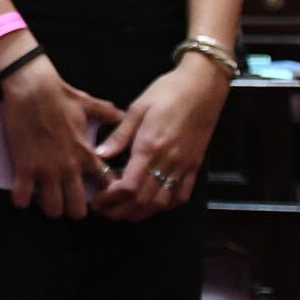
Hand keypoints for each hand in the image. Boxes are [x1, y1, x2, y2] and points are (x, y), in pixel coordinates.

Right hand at [0, 55, 120, 219]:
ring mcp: (46, 169)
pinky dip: (21, 199)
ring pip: (53, 209)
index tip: (99, 196)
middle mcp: (69, 167)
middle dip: (73, 210)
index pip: (106, 187)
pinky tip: (21, 193)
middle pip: (78, 210)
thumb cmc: (60, 94)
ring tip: (44, 198)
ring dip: (49, 207)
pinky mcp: (24, 166)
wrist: (32, 87)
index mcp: (86, 154)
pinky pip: (22, 197)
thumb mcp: (89, 104)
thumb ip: (107, 113)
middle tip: (66, 201)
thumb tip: (121, 115)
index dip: (105, 196)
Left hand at [93, 61, 227, 221]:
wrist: (203, 87)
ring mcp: (184, 167)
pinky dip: (164, 206)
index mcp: (150, 147)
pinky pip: (181, 196)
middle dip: (120, 211)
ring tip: (122, 212)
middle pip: (143, 200)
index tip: (97, 200)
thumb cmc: (167, 92)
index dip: (110, 199)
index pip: (128, 186)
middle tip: (104, 211)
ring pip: (162, 203)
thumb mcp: (137, 108)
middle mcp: (168, 162)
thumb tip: (99, 156)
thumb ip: (119, 136)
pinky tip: (152, 206)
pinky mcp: (195, 167)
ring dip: (140, 213)